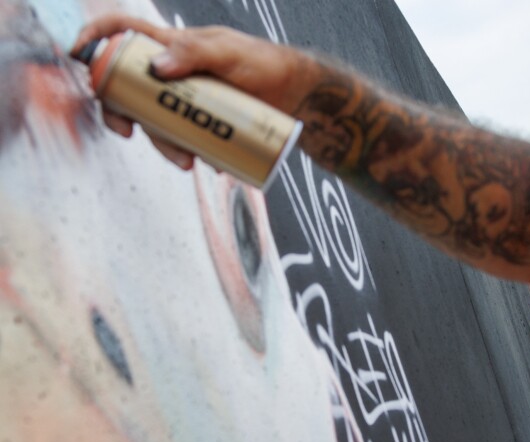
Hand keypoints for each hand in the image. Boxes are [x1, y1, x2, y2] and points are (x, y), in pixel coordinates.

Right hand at [71, 14, 305, 167]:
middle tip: (129, 132)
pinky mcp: (201, 124)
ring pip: (154, 123)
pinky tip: (213, 163)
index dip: (95, 38)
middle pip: (126, 90)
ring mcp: (183, 101)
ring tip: (190, 160)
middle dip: (120, 114)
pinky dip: (192, 154)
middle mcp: (169, 74)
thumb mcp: (229, 53)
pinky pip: (184, 141)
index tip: (79, 55)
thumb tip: (155, 67)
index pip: (123, 32)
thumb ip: (194, 52)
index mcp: (169, 46)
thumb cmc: (262, 64)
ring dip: (163, 145)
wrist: (294, 94)